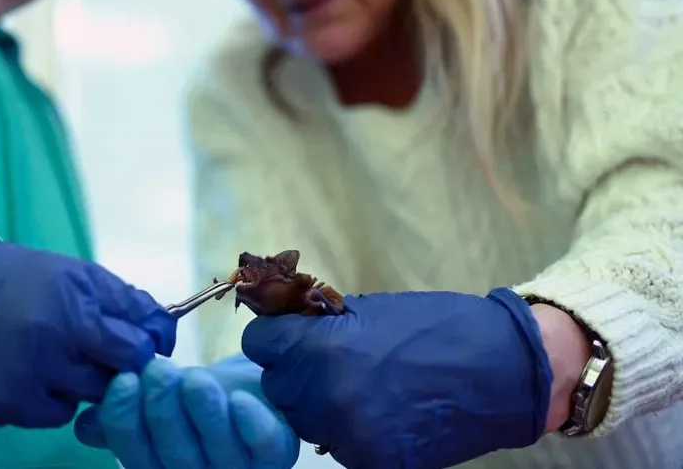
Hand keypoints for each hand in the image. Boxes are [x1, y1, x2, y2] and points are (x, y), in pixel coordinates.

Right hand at [0, 241, 176, 427]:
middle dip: (113, 366)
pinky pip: (55, 415)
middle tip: (93, 345)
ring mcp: (24, 385)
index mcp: (73, 315)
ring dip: (83, 382)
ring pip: (86, 401)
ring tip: (59, 354)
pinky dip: (54, 398)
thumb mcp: (83, 276)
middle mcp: (48, 354)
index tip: (134, 341)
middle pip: (113, 382)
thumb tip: (164, 332)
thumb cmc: (30, 281)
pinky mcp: (4, 405)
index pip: (134, 352)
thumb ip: (128, 304)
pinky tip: (36, 371)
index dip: (140, 347)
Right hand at [74, 355, 298, 468]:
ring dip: (204, 414)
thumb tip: (85, 423)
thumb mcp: (152, 402)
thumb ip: (120, 413)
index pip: (135, 456)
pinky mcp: (277, 456)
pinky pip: (264, 447)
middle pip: (174, 458)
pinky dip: (251, 425)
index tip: (124, 380)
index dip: (125, 422)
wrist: (249, 388)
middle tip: (158, 370)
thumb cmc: (192, 397)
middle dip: (163, 412)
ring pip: (218, 452)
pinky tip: (239, 400)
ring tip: (194, 378)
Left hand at [242, 288, 552, 468]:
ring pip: (305, 420)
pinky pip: (339, 447)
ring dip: (320, 405)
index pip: (258, 344)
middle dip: (296, 373)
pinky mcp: (374, 463)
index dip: (275, 337)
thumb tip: (283, 328)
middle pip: (277, 387)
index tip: (291, 336)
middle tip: (331, 363)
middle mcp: (326, 396)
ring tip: (361, 388)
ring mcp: (349, 437)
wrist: (504, 368)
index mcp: (321, 349)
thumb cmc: (435, 326)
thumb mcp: (367, 310)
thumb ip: (318, 325)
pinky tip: (380, 413)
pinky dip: (351, 433)